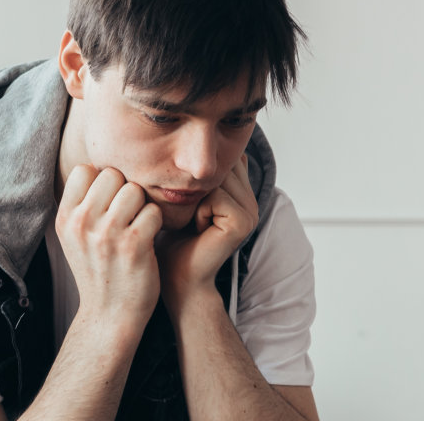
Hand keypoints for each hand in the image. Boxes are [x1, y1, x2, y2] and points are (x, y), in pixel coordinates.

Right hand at [54, 165, 163, 322]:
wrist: (110, 315)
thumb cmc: (99, 270)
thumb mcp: (76, 237)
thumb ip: (82, 204)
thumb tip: (96, 166)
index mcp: (65, 218)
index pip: (85, 169)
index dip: (103, 180)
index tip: (110, 201)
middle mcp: (81, 223)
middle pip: (113, 174)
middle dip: (125, 190)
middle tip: (128, 215)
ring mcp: (107, 234)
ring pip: (135, 189)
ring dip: (142, 205)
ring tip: (138, 226)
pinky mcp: (134, 244)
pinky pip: (153, 211)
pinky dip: (156, 222)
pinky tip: (149, 239)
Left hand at [158, 162, 257, 302]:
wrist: (176, 277)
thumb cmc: (173, 239)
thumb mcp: (183, 199)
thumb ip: (194, 174)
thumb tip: (190, 146)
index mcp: (240, 192)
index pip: (219, 159)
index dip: (195, 175)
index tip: (186, 202)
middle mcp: (250, 200)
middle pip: (218, 166)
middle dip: (195, 186)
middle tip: (189, 214)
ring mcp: (250, 211)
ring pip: (216, 179)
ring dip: (195, 199)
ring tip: (194, 222)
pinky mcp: (243, 222)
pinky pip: (216, 196)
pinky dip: (199, 211)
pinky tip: (198, 229)